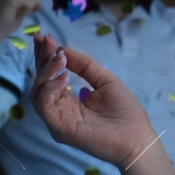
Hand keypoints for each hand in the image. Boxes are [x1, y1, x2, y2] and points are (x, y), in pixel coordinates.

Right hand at [0, 0, 42, 42]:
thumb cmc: (5, 21)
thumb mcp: (20, 6)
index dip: (34, 2)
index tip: (22, 9)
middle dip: (32, 5)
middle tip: (17, 12)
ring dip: (28, 8)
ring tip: (15, 12)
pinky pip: (30, 3)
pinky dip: (26, 11)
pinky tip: (15, 14)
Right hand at [31, 32, 157, 167]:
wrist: (138, 138)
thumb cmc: (126, 112)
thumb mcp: (105, 81)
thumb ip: (85, 66)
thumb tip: (63, 50)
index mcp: (68, 100)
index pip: (50, 76)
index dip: (45, 56)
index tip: (45, 36)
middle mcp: (59, 110)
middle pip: (39, 82)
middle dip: (41, 58)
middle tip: (45, 40)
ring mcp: (57, 120)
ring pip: (37, 93)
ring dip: (46, 72)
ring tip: (60, 59)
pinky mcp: (58, 129)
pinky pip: (43, 106)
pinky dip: (49, 88)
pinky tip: (63, 77)